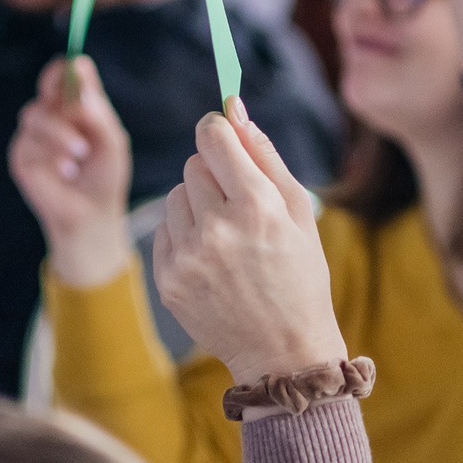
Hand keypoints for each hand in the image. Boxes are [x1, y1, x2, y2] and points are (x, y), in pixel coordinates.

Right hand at [10, 57, 134, 286]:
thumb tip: (80, 86)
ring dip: (59, 134)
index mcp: (75, 104)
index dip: (66, 68)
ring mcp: (34, 135)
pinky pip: (27, 144)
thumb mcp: (111, 142)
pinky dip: (49, 156)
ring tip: (79, 156)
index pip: (64, 73)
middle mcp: (52, 114)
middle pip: (45, 87)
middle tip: (82, 118)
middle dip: (63, 102)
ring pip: (34, 115)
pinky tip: (65, 171)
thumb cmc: (105, 175)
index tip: (73, 68)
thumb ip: (97, 113)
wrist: (92, 214)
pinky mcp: (21, 157)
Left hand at [152, 103, 344, 387]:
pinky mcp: (168, 279)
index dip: (218, 131)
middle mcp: (218, 229)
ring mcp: (188, 257)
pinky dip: (183, 235)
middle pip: (193, 164)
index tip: (224, 140)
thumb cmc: (299, 276)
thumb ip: (265, 156)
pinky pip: (163, 230)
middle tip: (238, 206)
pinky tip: (211, 259)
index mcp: (256, 207)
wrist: (282, 352)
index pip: (213, 137)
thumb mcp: (298, 212)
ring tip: (225, 236)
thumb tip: (234, 110)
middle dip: (213, 174)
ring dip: (195, 205)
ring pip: (174, 196)